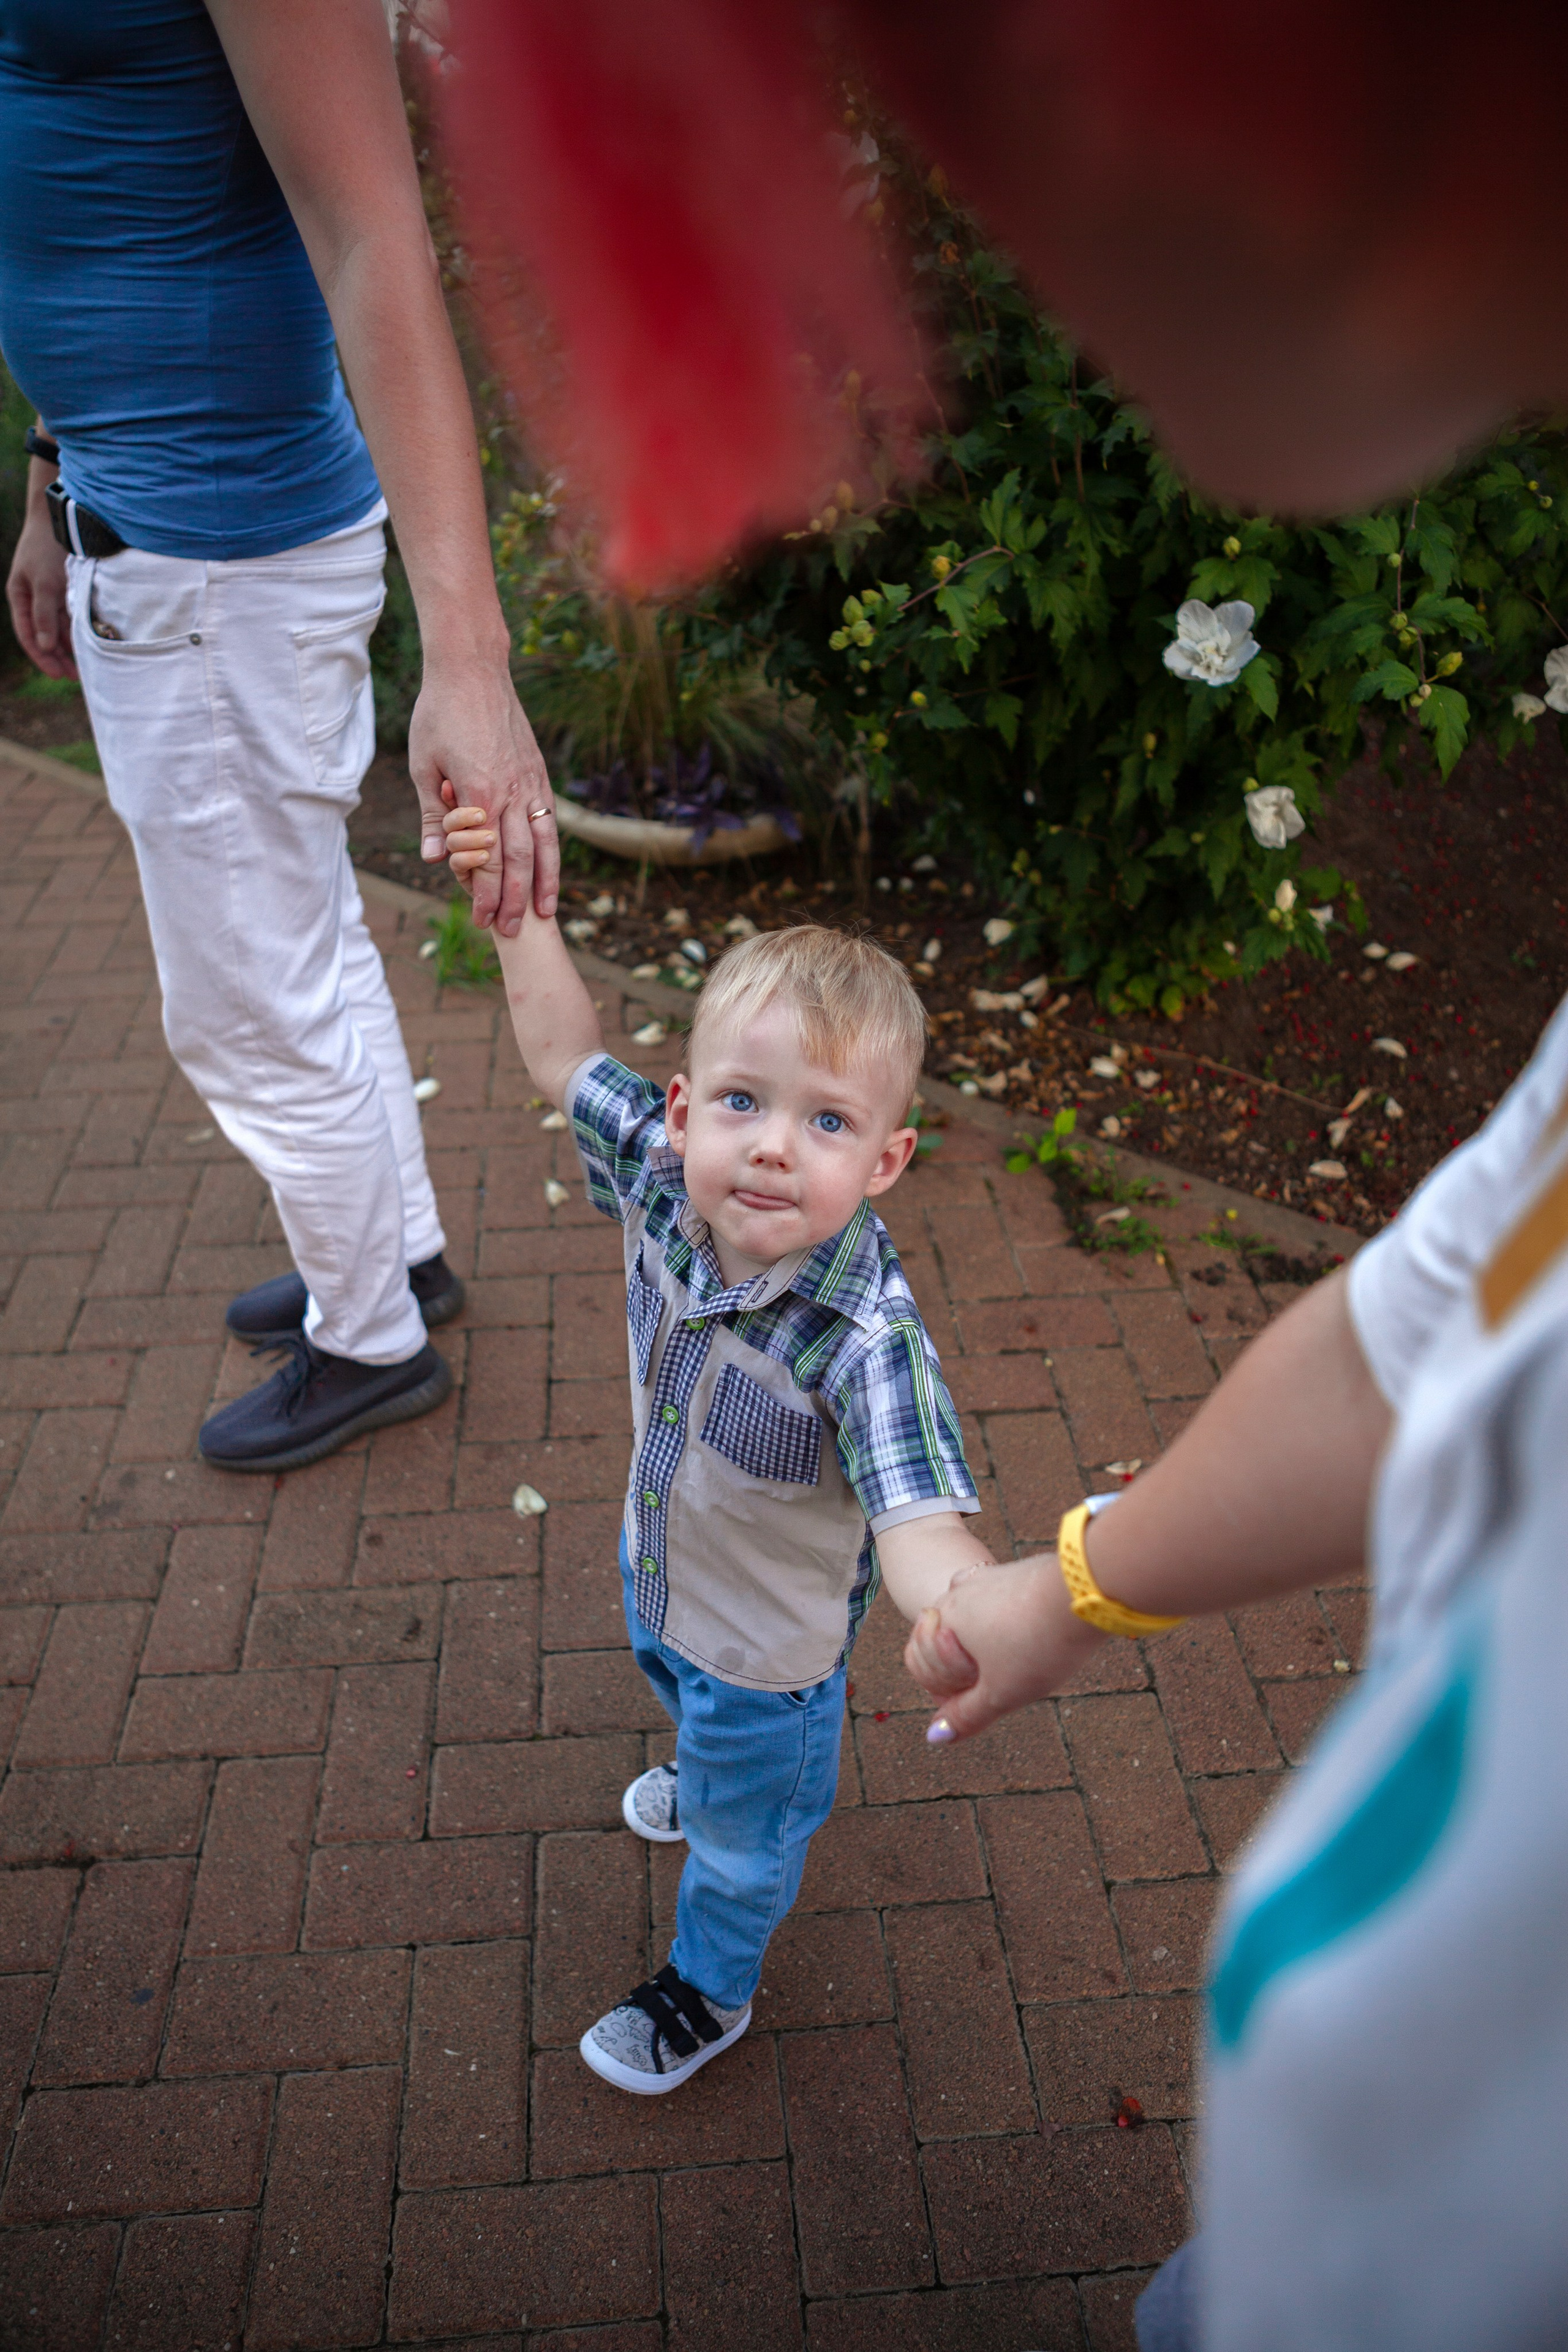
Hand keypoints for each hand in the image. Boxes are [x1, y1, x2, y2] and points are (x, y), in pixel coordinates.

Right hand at [6, 512, 76, 678]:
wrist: (60, 518)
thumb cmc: (46, 548)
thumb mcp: (44, 583)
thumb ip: (44, 615)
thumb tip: (45, 647)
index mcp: (20, 596)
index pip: (28, 634)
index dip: (41, 657)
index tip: (57, 675)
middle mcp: (33, 598)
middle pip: (44, 635)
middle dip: (57, 657)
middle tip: (74, 677)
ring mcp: (50, 593)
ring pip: (59, 627)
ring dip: (70, 646)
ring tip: (85, 667)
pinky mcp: (66, 588)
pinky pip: (71, 616)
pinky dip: (78, 630)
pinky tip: (90, 643)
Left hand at [407, 661, 557, 933]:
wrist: (473, 670)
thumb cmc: (440, 714)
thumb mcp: (423, 764)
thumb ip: (433, 815)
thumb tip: (434, 858)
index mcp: (479, 792)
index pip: (485, 857)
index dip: (482, 891)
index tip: (479, 918)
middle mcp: (511, 792)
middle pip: (516, 859)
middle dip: (512, 899)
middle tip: (509, 931)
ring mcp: (530, 784)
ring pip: (542, 844)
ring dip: (543, 883)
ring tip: (546, 913)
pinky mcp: (539, 775)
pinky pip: (549, 823)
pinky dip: (551, 852)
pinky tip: (550, 871)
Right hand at [903, 1551, 1104, 1742]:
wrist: (1083, 1590)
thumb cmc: (1038, 1643)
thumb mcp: (1001, 1693)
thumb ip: (965, 1716)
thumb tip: (935, 1736)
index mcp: (942, 1621)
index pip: (916, 1661)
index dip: (942, 1691)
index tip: (977, 1698)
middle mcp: (954, 1593)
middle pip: (936, 1638)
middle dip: (958, 1668)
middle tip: (994, 1681)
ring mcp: (983, 1578)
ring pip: (964, 1619)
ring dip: (978, 1644)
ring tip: (1015, 1660)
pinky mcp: (1010, 1571)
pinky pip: (989, 1601)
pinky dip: (998, 1622)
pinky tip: (1024, 1632)